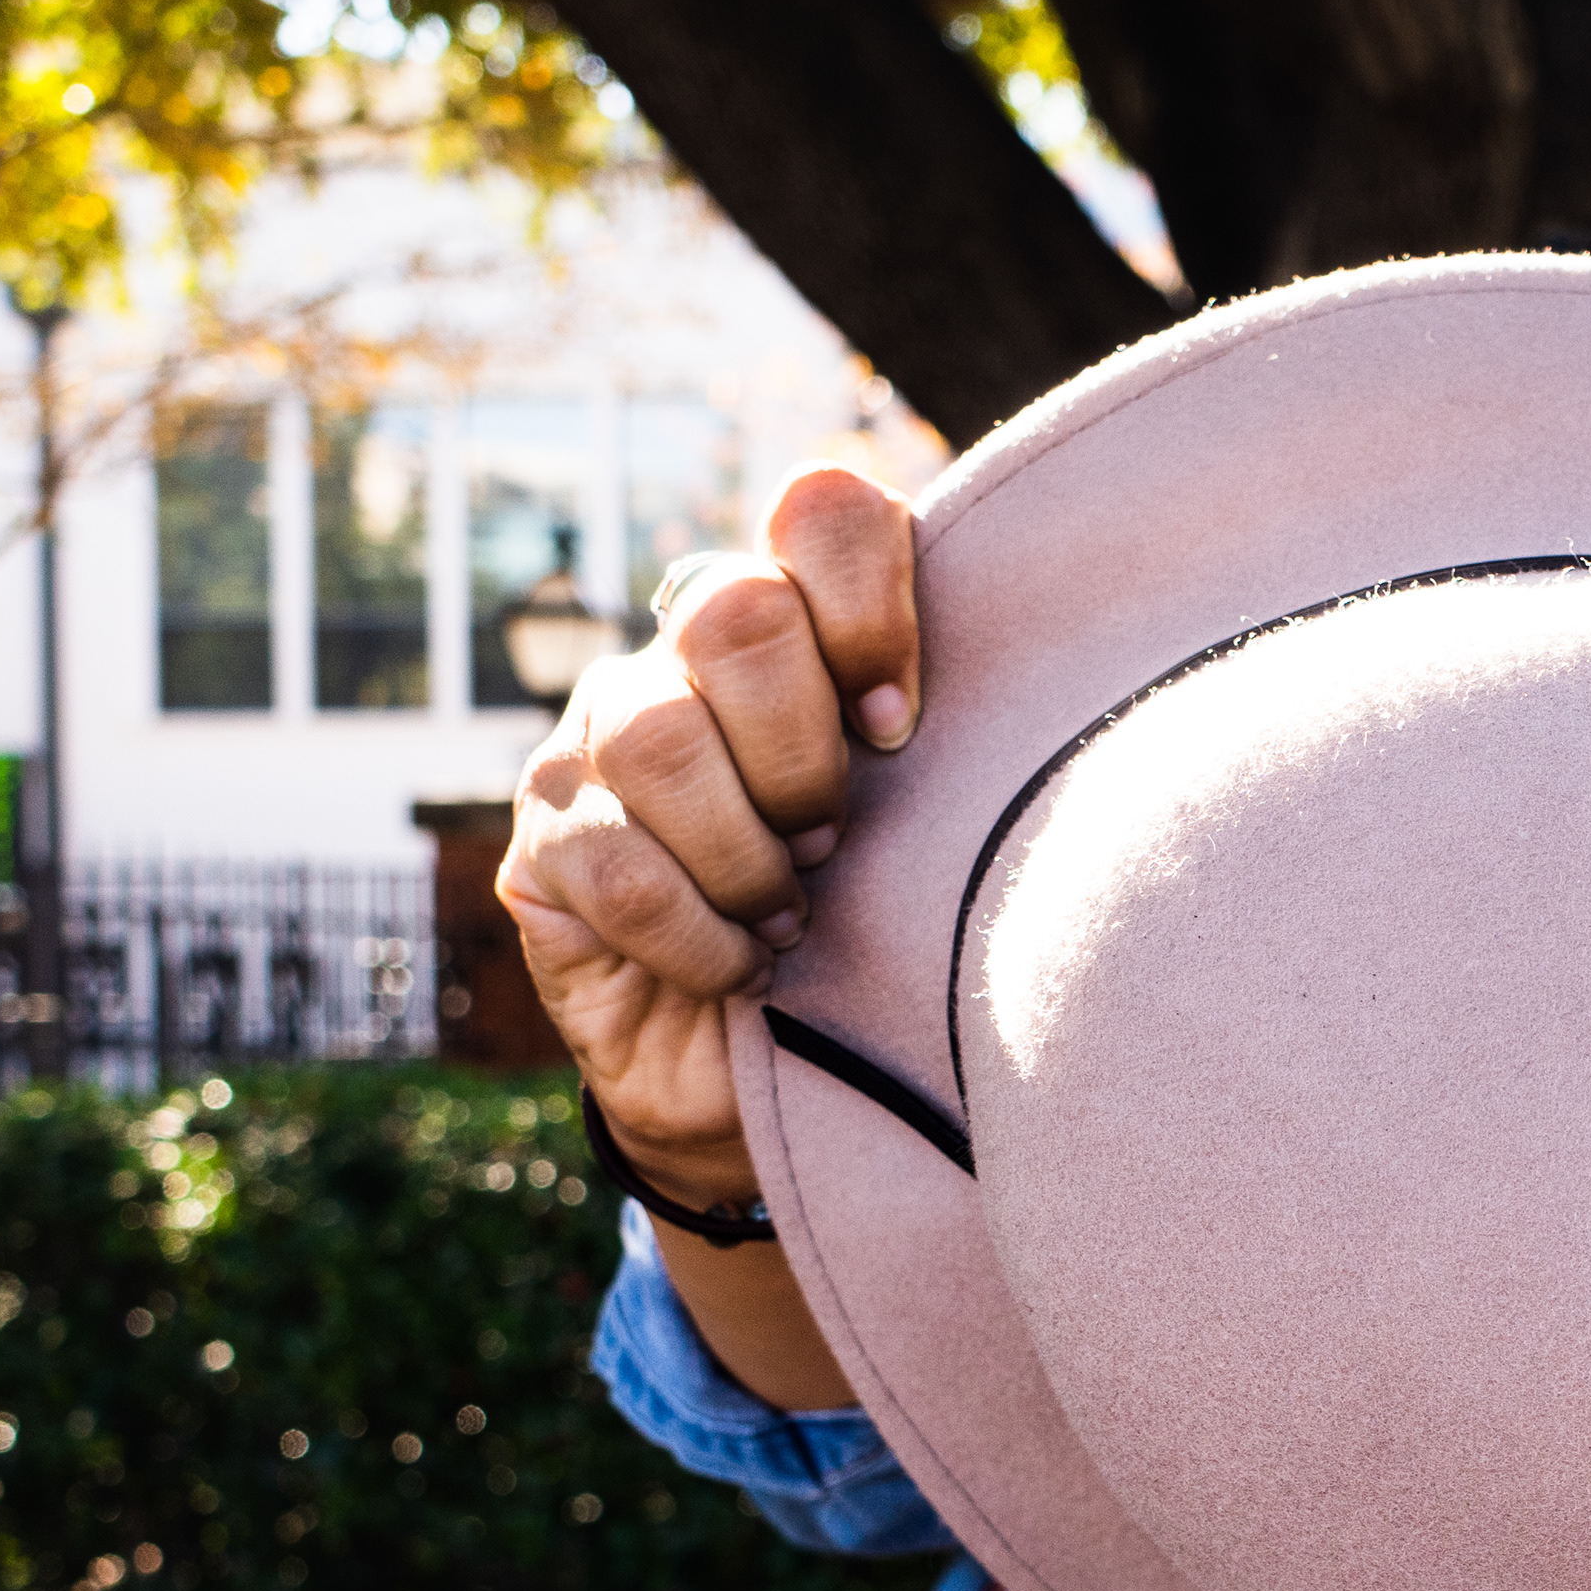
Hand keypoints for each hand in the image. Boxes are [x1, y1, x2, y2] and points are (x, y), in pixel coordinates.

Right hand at [497, 469, 922, 1209]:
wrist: (765, 1077)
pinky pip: (618, 867)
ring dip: (749, 853)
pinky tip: (741, 967)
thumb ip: (952, 746)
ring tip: (791, 915)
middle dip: (803, 750)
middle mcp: (679, 660)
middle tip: (834, 842)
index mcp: (795, 629)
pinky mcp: (542, 848)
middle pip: (733, 614)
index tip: (906, 728)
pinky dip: (700, 935)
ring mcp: (594, 745)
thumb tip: (1047, 690)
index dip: (871, 606)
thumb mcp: (930, 832)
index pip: (823, 512)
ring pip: (661, 740)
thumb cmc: (868, 937)